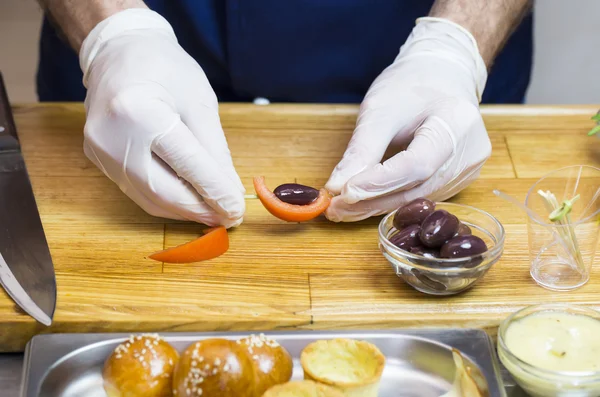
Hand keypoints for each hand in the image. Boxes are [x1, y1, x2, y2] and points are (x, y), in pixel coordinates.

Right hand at [80, 9, 244, 226]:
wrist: (118, 50)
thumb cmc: (164, 66)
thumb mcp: (199, 101)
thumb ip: (215, 150)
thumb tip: (229, 191)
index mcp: (139, 112)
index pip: (186, 164)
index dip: (215, 191)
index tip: (236, 210)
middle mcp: (112, 136)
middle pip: (162, 190)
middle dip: (198, 209)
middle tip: (227, 216)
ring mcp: (100, 151)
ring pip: (148, 198)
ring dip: (183, 210)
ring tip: (211, 212)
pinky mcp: (98, 159)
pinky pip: (136, 190)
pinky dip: (165, 200)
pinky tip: (187, 200)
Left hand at [325, 17, 491, 221]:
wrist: (441, 75)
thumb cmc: (410, 86)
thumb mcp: (380, 110)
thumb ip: (361, 150)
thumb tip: (336, 187)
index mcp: (457, 123)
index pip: (416, 165)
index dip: (379, 182)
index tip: (343, 192)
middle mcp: (470, 153)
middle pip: (417, 187)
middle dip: (372, 200)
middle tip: (334, 208)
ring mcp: (467, 170)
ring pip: (417, 198)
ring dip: (377, 206)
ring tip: (342, 208)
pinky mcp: (459, 180)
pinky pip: (421, 196)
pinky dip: (391, 201)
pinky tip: (365, 202)